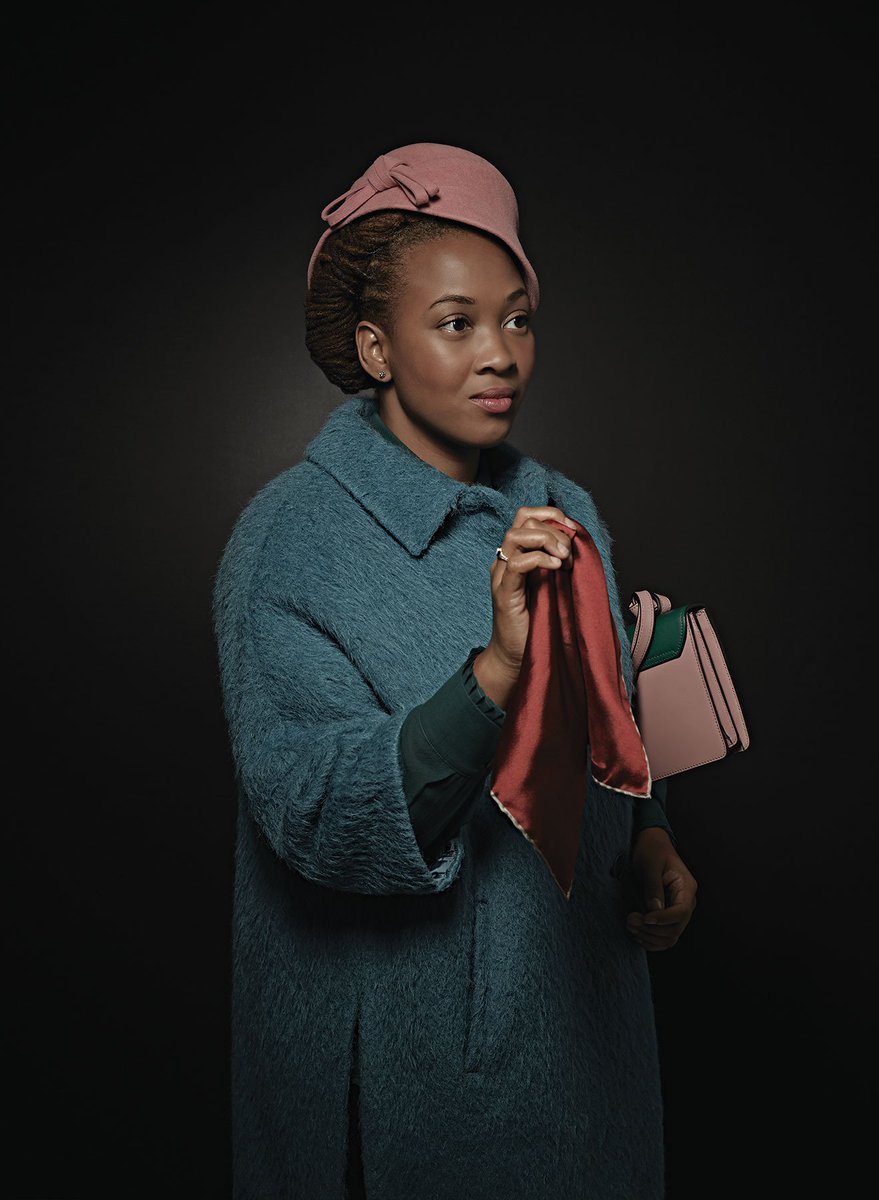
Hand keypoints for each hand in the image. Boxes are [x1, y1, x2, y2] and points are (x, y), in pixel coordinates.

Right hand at [484, 506, 577, 675]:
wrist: (515, 657)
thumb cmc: (537, 624)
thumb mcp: (553, 584)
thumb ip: (558, 561)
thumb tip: (577, 541)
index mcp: (517, 554)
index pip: (527, 516)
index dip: (552, 515)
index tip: (573, 531)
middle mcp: (506, 560)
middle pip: (523, 520)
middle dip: (554, 529)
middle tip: (569, 553)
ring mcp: (502, 575)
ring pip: (516, 535)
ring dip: (547, 540)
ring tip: (563, 559)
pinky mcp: (504, 593)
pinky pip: (516, 563)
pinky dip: (538, 559)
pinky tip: (555, 568)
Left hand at [625, 827, 697, 951]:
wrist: (652, 845)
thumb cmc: (652, 851)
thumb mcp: (650, 864)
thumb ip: (653, 886)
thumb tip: (653, 910)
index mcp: (686, 887)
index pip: (681, 912)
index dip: (663, 919)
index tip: (644, 919)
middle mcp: (686, 902)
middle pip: (676, 928)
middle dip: (652, 929)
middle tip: (630, 920)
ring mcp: (678, 911)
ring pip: (670, 937)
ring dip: (650, 937)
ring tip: (631, 926)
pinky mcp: (668, 916)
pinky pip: (664, 937)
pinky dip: (652, 941)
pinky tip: (637, 935)